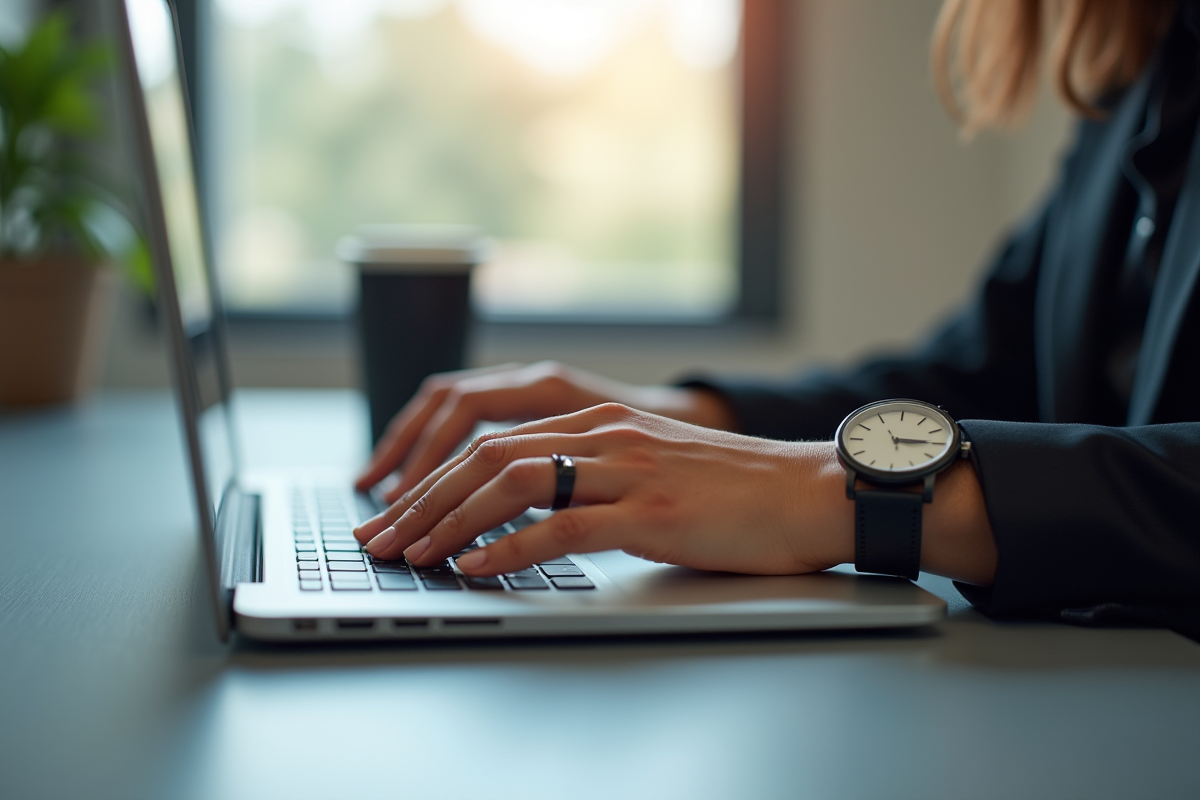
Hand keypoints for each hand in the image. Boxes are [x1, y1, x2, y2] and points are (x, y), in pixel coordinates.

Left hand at [352, 403, 851, 576]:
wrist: (811, 490)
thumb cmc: (735, 492)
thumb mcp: (652, 471)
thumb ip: (594, 481)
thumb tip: (533, 518)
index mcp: (600, 422)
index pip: (493, 440)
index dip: (432, 476)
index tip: (394, 512)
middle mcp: (605, 434)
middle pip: (486, 456)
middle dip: (420, 499)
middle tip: (378, 537)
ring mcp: (628, 469)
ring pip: (513, 484)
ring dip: (449, 521)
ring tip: (410, 554)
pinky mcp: (652, 511)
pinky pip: (563, 527)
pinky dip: (510, 548)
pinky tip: (476, 568)